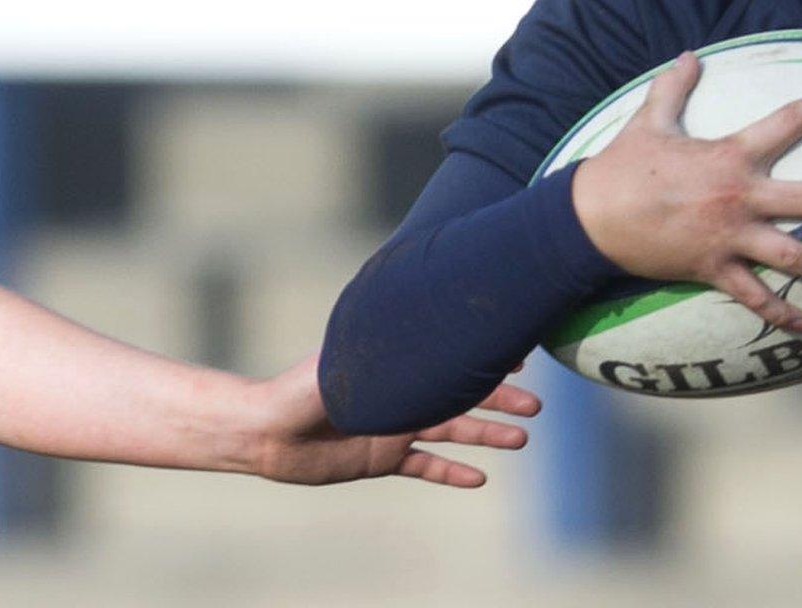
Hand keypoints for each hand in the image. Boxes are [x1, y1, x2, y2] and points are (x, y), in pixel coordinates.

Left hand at [248, 355, 539, 487]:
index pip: (454, 360)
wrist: (265, 431)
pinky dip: (452, 473)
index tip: (522, 358)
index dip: (488, 359)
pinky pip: (426, 467)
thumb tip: (429, 322)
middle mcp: (404, 396)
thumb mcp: (349, 362)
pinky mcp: (383, 459)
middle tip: (535, 406)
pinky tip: (480, 479)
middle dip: (502, 400)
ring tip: (521, 440)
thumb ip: (387, 349)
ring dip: (488, 435)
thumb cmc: (303, 387)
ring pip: (454, 431)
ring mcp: (396, 428)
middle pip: (464, 398)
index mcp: (401, 368)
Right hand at [569, 52, 801, 333]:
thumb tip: (688, 55)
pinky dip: (780, 313)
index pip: (789, 122)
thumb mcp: (649, 121)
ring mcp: (730, 237)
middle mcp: (740, 197)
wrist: (589, 218)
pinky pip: (754, 296)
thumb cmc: (622, 167)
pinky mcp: (712, 269)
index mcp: (732, 156)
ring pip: (794, 258)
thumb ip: (674, 87)